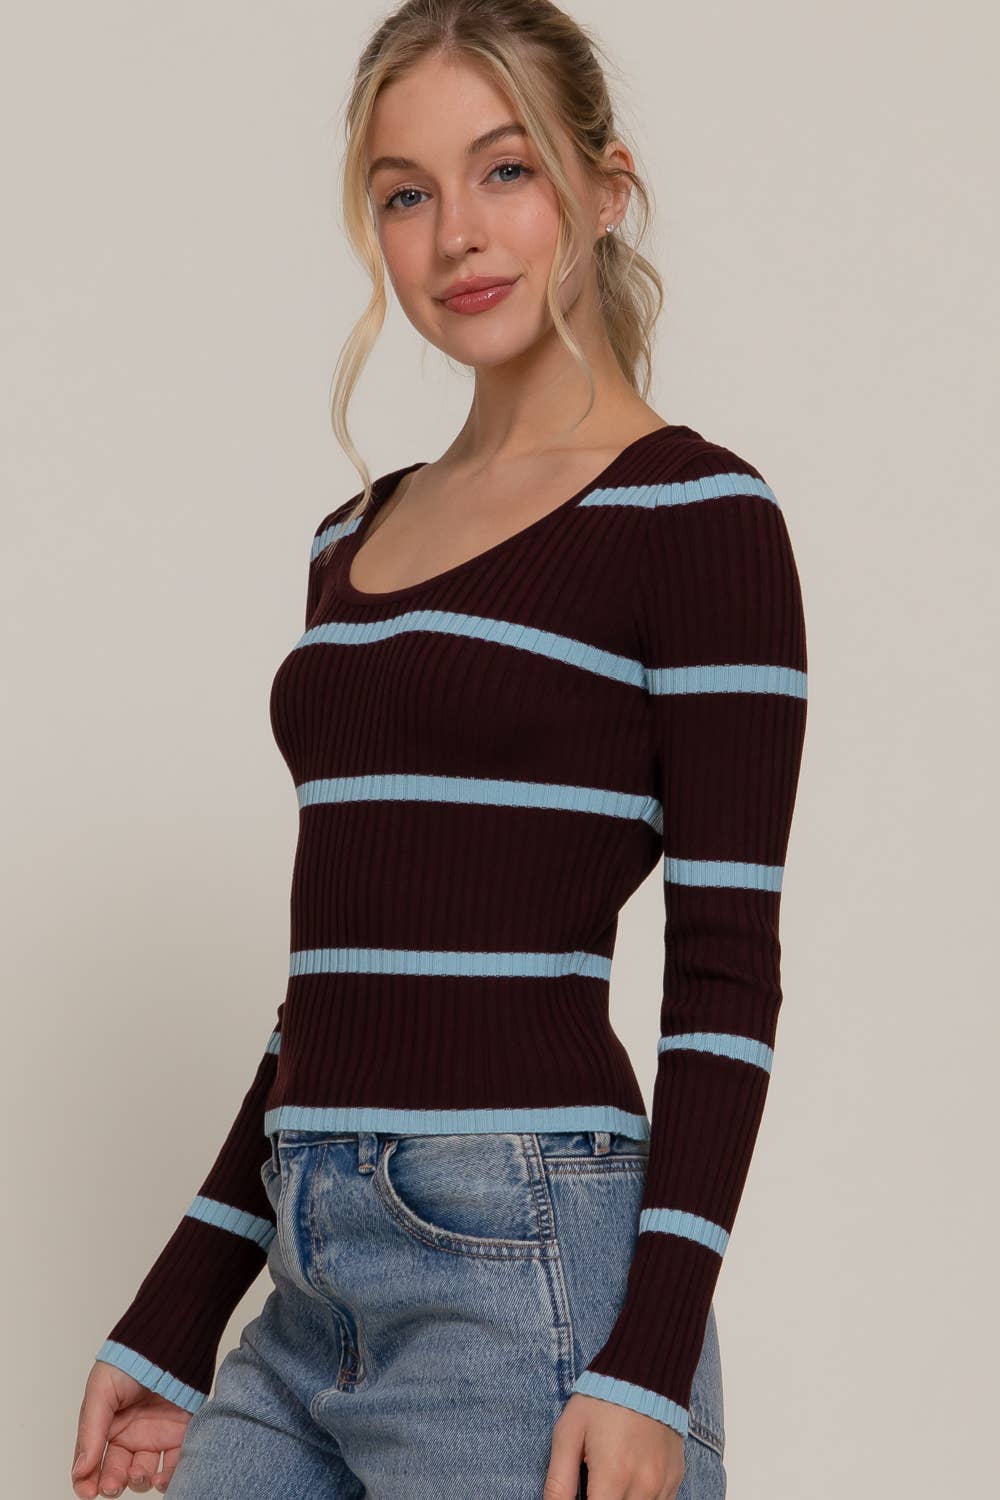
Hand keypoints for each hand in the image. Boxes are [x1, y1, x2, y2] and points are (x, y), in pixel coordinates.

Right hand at [71, 1361, 192, 1496]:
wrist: (169, 1341)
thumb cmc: (131, 1360)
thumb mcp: (101, 1392)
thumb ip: (91, 1432)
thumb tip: (80, 1471)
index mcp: (107, 1426)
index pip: (92, 1463)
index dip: (86, 1482)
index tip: (88, 1492)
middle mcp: (131, 1435)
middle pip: (117, 1473)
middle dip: (113, 1484)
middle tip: (113, 1484)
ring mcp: (156, 1436)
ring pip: (145, 1474)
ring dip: (140, 1481)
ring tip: (139, 1473)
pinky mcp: (180, 1433)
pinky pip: (175, 1464)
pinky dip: (169, 1477)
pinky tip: (161, 1478)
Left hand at [544, 1392, 684, 1499]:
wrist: (643, 1370)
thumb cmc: (600, 1400)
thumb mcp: (568, 1434)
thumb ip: (558, 1483)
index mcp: (613, 1476)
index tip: (583, 1496)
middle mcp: (643, 1486)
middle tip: (593, 1487)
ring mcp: (663, 1483)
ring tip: (610, 1483)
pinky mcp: (675, 1478)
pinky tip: (629, 1481)